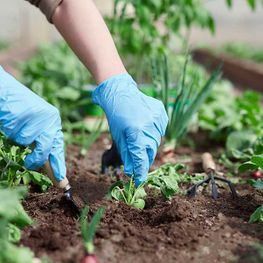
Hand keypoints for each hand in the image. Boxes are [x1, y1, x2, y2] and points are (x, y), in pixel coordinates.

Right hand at [0, 66, 65, 181]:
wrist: (5, 89)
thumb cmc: (19, 110)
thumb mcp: (35, 126)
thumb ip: (41, 142)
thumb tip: (46, 164)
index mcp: (54, 121)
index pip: (58, 146)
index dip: (58, 164)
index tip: (61, 179)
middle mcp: (50, 118)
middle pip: (46, 147)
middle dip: (36, 158)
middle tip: (29, 164)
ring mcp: (39, 116)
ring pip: (27, 140)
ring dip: (17, 138)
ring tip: (15, 124)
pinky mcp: (26, 113)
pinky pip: (16, 133)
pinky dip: (10, 130)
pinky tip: (11, 118)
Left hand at [93, 74, 167, 185]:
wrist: (121, 93)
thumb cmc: (116, 116)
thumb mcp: (118, 137)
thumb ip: (127, 154)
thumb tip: (132, 171)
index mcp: (134, 132)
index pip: (140, 157)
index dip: (140, 171)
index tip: (139, 180)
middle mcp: (148, 126)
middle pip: (150, 151)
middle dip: (144, 158)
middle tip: (139, 160)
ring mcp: (157, 118)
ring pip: (156, 141)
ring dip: (149, 144)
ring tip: (140, 136)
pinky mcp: (162, 113)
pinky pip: (160, 130)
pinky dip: (154, 133)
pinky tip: (145, 126)